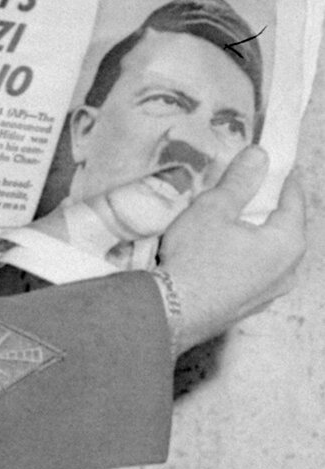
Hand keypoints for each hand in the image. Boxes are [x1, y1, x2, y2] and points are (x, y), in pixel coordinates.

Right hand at [159, 147, 304, 352]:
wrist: (173, 312)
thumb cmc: (196, 257)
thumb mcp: (215, 208)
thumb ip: (240, 180)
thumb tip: (260, 156)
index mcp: (287, 243)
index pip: (295, 201)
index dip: (286, 179)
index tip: (279, 164)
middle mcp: (288, 271)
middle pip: (286, 229)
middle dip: (271, 208)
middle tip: (253, 189)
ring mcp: (271, 294)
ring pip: (272, 254)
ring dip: (258, 235)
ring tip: (235, 220)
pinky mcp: (251, 307)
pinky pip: (257, 273)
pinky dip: (248, 257)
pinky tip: (224, 252)